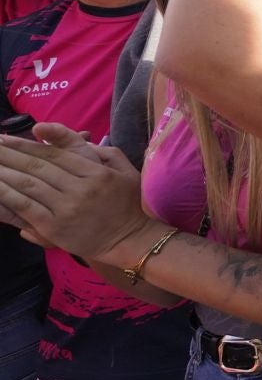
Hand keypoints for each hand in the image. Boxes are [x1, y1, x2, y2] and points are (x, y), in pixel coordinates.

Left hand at [0, 127, 147, 258]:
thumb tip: (80, 139)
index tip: (5, 138)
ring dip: (4, 172)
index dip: (26, 145)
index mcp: (97, 172)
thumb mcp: (126, 172)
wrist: (131, 240)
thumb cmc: (128, 205)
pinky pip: (26, 207)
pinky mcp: (55, 228)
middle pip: (37, 166)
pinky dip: (7, 195)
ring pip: (28, 184)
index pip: (54, 154)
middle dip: (9, 154)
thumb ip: (105, 152)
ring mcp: (67, 208)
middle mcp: (81, 188)